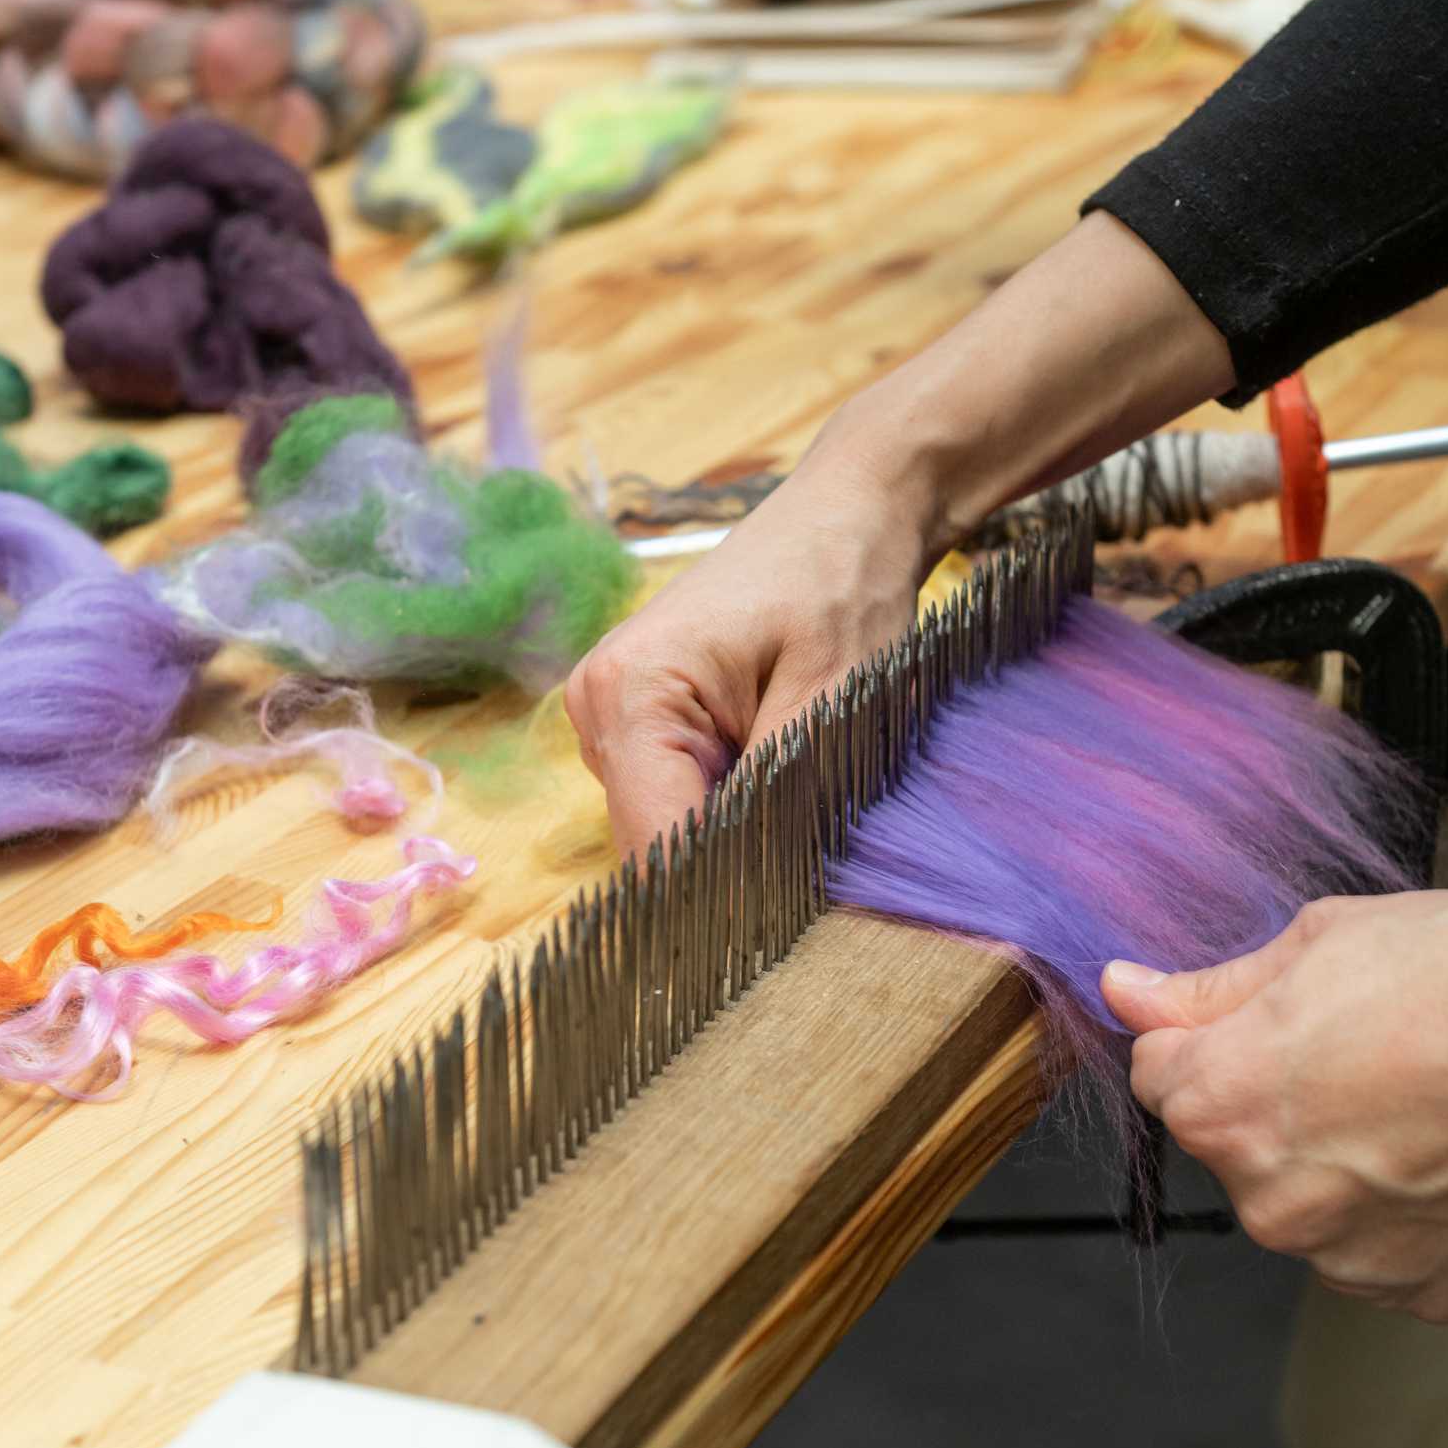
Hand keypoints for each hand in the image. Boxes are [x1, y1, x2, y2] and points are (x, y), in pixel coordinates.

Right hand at [565, 214, 1237, 852]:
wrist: (850, 511)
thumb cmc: (843, 583)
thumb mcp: (832, 699)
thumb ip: (785, 800)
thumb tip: (765, 899)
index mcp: (629, 696)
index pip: (657, 846)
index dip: (720, 902)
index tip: (785, 937)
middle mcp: (597, 709)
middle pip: (655, 845)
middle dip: (731, 868)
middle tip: (816, 868)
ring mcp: (611, 717)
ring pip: (668, 828)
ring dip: (736, 836)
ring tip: (806, 794)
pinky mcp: (640, 721)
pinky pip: (679, 798)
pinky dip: (732, 806)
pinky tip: (783, 776)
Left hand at [1102, 782, 1447, 1323]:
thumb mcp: (1323, 942)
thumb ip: (1211, 988)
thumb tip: (1124, 991)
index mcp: (1223, 1109)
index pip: (1162, 1075)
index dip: (1216, 1034)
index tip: (1283, 1014)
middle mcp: (1274, 1205)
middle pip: (1237, 1148)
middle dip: (1282, 1102)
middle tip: (1378, 1045)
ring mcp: (1356, 1262)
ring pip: (1315, 1205)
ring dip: (1348, 1163)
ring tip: (1437, 1096)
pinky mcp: (1432, 1296)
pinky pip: (1388, 1251)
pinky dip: (1414, 1211)